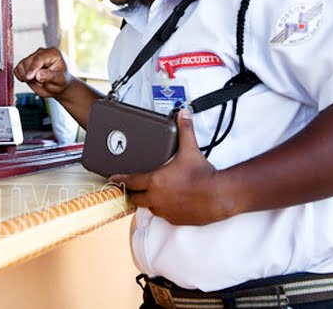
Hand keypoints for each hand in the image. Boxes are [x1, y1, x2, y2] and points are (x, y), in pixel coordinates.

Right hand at [14, 47, 73, 98]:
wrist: (57, 86)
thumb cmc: (61, 81)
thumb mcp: (59, 80)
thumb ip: (49, 76)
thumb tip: (38, 75)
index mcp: (53, 53)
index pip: (39, 58)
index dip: (33, 68)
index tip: (29, 77)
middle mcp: (41, 52)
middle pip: (28, 62)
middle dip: (30, 75)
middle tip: (41, 82)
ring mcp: (32, 57)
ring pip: (21, 66)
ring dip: (26, 77)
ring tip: (37, 80)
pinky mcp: (25, 63)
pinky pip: (17, 70)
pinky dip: (21, 77)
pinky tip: (31, 80)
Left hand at [109, 109, 234, 225]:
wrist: (220, 196)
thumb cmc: (204, 175)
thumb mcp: (191, 150)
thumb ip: (185, 130)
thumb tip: (183, 113)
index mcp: (155, 181)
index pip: (130, 181)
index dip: (119, 179)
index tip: (112, 179)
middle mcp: (157, 198)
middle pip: (135, 198)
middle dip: (132, 192)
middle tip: (130, 188)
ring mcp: (165, 211)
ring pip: (148, 207)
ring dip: (147, 201)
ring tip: (149, 194)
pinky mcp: (175, 219)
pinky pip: (162, 215)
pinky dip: (162, 209)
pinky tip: (166, 203)